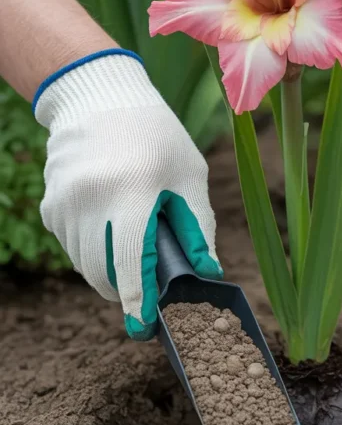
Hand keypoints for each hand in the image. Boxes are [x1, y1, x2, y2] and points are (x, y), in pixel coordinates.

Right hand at [35, 51, 220, 338]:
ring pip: (84, 264)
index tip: (144, 327)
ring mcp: (65, 204)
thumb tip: (207, 273)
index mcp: (133, 192)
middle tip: (146, 288)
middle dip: (125, 289)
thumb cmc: (155, 136)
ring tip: (130, 244)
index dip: (137, 301)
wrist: (99, 98)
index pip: (129, 263)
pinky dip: (91, 248)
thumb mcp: (189, 175)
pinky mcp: (51, 206)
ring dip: (108, 270)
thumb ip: (198, 226)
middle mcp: (92, 201)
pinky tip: (109, 222)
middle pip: (103, 273)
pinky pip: (72, 246)